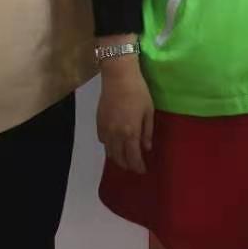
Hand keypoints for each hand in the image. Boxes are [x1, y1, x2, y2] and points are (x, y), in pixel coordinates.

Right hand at [97, 52, 154, 173]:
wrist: (118, 77)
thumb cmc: (138, 92)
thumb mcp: (149, 111)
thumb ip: (147, 131)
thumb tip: (146, 148)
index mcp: (130, 132)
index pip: (133, 157)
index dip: (138, 166)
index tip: (143, 171)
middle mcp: (115, 134)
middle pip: (119, 157)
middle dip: (127, 164)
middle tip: (134, 166)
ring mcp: (105, 129)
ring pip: (109, 151)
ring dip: (117, 158)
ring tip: (125, 159)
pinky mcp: (98, 122)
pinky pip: (102, 140)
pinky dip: (108, 146)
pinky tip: (114, 145)